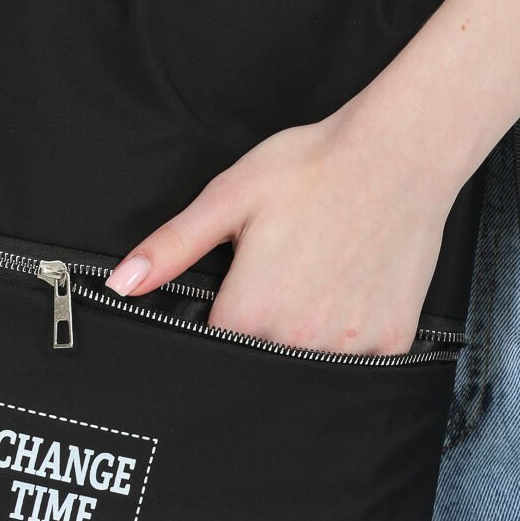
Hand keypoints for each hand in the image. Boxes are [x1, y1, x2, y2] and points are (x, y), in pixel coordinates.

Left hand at [103, 101, 458, 357]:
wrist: (398, 155)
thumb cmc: (312, 169)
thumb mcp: (227, 199)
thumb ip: (172, 247)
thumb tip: (121, 283)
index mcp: (250, 312)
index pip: (216, 346)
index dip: (221, 318)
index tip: (238, 290)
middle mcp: (298, 341)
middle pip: (262, 360)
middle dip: (264, 328)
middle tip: (285, 274)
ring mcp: (349, 347)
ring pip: (311, 365)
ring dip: (308, 337)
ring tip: (319, 280)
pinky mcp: (392, 342)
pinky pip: (361, 364)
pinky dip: (353, 338)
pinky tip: (351, 293)